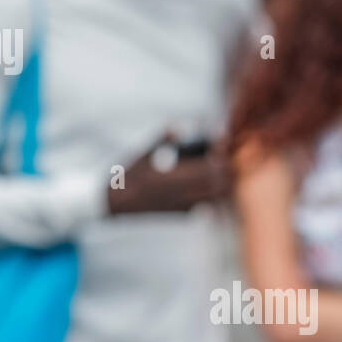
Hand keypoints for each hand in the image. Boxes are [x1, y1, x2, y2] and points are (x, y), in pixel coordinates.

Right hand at [107, 134, 232, 215]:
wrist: (117, 203)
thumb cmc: (128, 175)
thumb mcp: (143, 152)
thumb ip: (163, 138)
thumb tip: (179, 126)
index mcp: (171, 177)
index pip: (209, 167)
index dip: (219, 154)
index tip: (218, 144)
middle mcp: (179, 194)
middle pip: (219, 182)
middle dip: (224, 167)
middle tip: (219, 154)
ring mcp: (183, 206)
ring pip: (216, 195)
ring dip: (220, 180)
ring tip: (214, 167)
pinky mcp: (183, 215)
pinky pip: (206, 203)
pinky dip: (211, 192)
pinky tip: (202, 182)